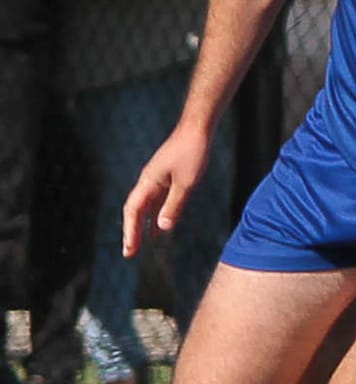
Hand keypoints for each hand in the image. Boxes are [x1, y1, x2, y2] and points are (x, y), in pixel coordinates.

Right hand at [123, 122, 210, 255]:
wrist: (198, 130)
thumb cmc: (192, 153)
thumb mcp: (186, 183)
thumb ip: (174, 205)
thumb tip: (162, 228)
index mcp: (148, 182)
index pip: (132, 211)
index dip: (130, 231)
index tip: (129, 249)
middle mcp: (149, 181)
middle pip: (135, 211)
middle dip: (132, 232)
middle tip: (129, 253)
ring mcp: (157, 179)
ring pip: (146, 207)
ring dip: (143, 225)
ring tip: (140, 245)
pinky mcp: (168, 177)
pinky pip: (158, 201)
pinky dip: (156, 215)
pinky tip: (159, 227)